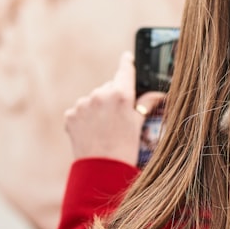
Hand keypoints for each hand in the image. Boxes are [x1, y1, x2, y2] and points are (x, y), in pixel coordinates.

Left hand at [64, 52, 165, 166]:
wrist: (101, 171)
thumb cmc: (126, 148)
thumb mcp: (138, 124)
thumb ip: (145, 104)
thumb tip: (158, 94)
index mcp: (121, 94)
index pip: (124, 70)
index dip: (126, 63)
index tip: (126, 57)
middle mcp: (100, 95)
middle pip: (109, 87)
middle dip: (113, 96)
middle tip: (118, 117)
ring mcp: (83, 104)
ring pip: (93, 98)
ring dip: (98, 107)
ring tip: (104, 128)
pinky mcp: (71, 115)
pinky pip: (80, 110)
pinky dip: (85, 117)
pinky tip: (92, 131)